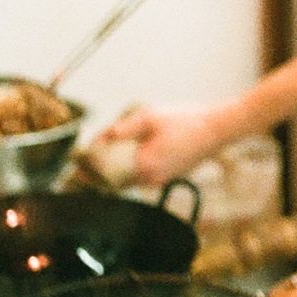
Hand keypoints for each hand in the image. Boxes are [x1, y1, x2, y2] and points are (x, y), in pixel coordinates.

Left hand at [99, 103, 228, 188]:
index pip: (108, 174)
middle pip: (119, 179)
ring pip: (133, 177)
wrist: (218, 129)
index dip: (92, 171)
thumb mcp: (150, 117)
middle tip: (89, 161)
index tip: (78, 168)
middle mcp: (152, 178)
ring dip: (123, 168)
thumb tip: (102, 137)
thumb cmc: (187, 121)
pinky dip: (139, 166)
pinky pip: (147, 174)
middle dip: (105, 170)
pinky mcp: (172, 175)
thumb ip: (122, 129)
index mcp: (144, 165)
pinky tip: (139, 151)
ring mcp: (163, 179)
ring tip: (109, 154)